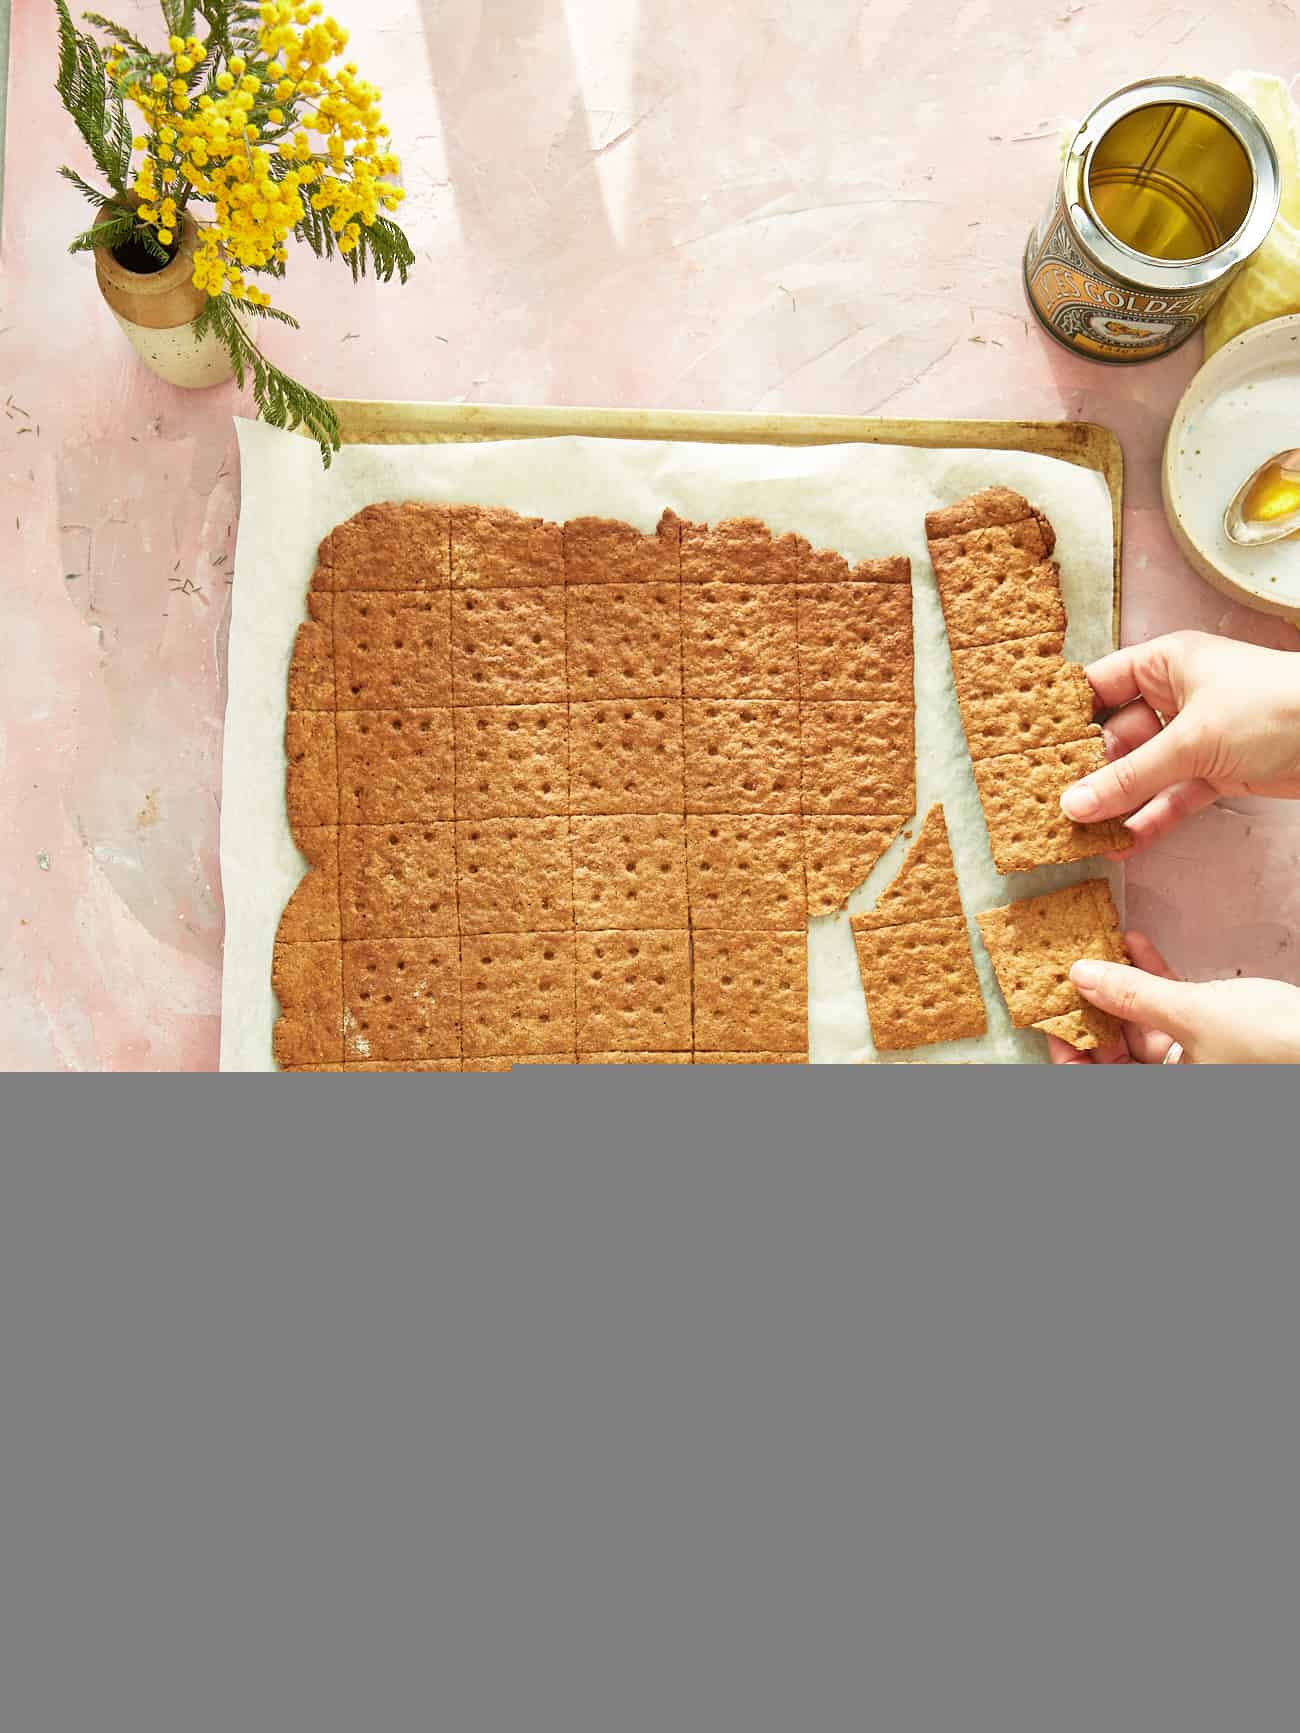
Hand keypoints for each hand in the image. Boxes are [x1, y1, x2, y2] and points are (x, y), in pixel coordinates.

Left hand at [1045, 931, 1299, 1064]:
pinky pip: (1170, 1009)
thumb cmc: (1272, 1042)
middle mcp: (1175, 1081)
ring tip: (1099, 946)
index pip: (1097, 1081)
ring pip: (1141, 1023)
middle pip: (1115, 1051)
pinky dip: (1154, 978)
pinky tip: (1136, 943)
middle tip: (1069, 970)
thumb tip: (1081, 976)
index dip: (1069, 1052)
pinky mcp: (1213, 1034)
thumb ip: (1133, 995)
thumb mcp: (1192, 1015)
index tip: (1050, 1016)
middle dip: (1094, 1006)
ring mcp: (1194, 1059)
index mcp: (1167, 1093)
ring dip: (1122, 984)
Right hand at [1059, 631, 1299, 853]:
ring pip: (1143, 771)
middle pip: (1116, 736)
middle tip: (1053, 804)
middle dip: (1088, 772)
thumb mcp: (1192, 740)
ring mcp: (1197, 736)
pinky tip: (1124, 843)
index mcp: (1165, 663)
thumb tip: (1075, 804)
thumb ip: (1130, 777)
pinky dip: (1151, 818)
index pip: (1098, 686)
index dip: (1065, 716)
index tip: (1030, 748)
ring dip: (1117, 802)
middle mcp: (1177, 696)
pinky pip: (1172, 796)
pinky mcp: (1217, 771)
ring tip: (1081, 833)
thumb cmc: (1275, 707)